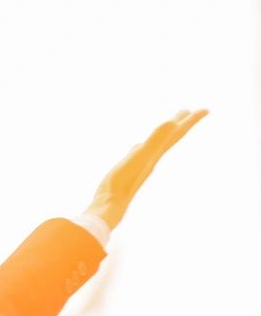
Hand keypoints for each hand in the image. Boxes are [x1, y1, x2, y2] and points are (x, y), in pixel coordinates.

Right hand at [86, 109, 209, 229]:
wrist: (109, 206)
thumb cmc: (123, 182)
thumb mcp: (140, 157)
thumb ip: (155, 140)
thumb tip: (172, 122)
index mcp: (156, 152)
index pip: (177, 133)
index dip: (190, 120)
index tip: (206, 109)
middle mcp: (152, 157)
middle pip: (171, 138)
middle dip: (181, 124)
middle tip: (193, 111)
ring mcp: (140, 164)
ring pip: (156, 145)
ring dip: (164, 134)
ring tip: (168, 126)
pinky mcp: (128, 169)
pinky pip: (139, 153)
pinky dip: (142, 146)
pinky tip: (136, 146)